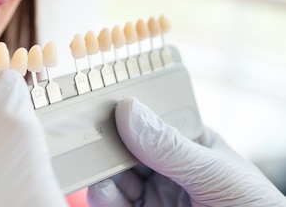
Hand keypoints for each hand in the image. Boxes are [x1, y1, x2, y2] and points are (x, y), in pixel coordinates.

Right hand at [87, 97, 284, 206]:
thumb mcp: (215, 174)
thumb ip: (170, 145)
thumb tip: (128, 109)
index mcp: (190, 145)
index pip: (152, 120)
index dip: (127, 113)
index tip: (104, 106)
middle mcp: (167, 169)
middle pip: (125, 148)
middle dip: (108, 143)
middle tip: (89, 137)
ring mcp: (154, 196)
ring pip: (114, 177)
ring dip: (101, 172)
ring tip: (97, 171)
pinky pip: (113, 204)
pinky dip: (101, 197)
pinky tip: (102, 191)